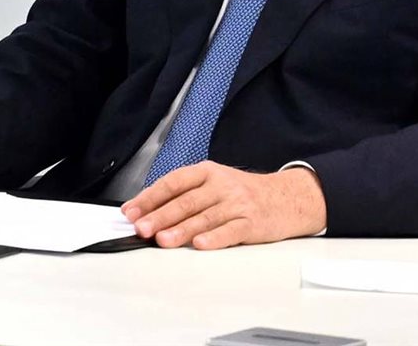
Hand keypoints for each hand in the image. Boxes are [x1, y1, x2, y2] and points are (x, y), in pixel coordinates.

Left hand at [121, 162, 325, 249]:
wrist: (287, 198)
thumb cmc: (244, 194)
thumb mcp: (214, 183)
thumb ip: (186, 194)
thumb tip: (149, 212)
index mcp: (206, 172)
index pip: (172, 183)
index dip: (150, 198)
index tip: (131, 211)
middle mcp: (220, 185)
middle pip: (185, 201)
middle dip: (160, 216)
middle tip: (141, 228)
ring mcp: (237, 204)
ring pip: (204, 217)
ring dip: (181, 230)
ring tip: (162, 240)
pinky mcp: (252, 223)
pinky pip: (230, 231)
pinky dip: (214, 238)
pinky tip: (199, 245)